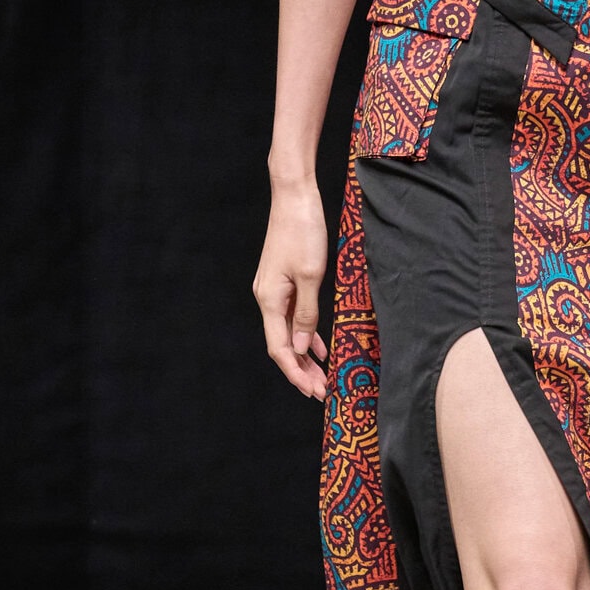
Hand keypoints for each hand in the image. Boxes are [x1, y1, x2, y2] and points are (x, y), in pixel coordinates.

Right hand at [253, 183, 330, 398]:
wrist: (294, 196)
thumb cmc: (304, 231)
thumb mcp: (311, 275)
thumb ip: (307, 314)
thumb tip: (304, 348)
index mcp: (270, 300)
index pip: (280, 348)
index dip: (296, 373)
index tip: (313, 391)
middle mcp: (267, 298)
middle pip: (283, 345)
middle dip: (302, 370)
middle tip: (323, 392)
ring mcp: (274, 290)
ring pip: (288, 333)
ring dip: (305, 355)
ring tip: (323, 376)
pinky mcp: (283, 281)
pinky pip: (293, 317)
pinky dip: (307, 334)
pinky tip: (321, 347)